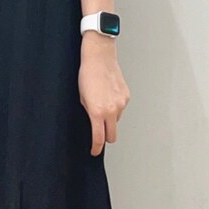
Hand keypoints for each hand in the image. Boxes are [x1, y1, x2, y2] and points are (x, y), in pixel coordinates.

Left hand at [78, 36, 129, 155]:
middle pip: (112, 135)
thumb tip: (93, 122)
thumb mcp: (82, 97)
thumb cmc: (87, 74)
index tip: (94, 151)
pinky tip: (108, 96)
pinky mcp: (126, 96)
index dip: (96, 148)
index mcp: (98, 112)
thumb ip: (89, 112)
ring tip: (101, 105)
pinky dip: (115, 107)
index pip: (98, 138)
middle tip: (99, 135)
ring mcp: (121, 103)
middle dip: (105, 138)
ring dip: (110, 119)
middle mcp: (112, 110)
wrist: (99, 57)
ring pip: (116, 121)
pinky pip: (121, 108)